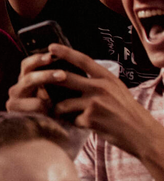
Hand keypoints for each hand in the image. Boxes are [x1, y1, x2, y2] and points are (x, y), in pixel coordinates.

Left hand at [9, 44, 163, 156]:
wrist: (141, 134)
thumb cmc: (128, 111)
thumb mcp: (116, 89)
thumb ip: (98, 81)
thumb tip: (75, 75)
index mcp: (107, 78)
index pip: (83, 60)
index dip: (65, 52)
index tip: (51, 46)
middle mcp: (100, 87)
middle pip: (65, 78)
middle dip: (49, 81)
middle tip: (38, 83)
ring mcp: (95, 103)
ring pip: (63, 103)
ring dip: (60, 110)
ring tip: (63, 113)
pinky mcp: (91, 119)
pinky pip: (72, 120)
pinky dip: (73, 123)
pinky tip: (80, 125)